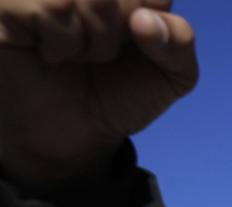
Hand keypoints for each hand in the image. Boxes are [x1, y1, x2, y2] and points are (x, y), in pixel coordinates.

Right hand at [0, 0, 197, 191]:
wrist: (77, 133)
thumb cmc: (122, 92)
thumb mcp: (171, 75)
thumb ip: (179, 41)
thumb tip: (146, 19)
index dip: (147, 18)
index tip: (135, 39)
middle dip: (115, 32)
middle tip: (101, 51)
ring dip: (86, 40)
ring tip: (74, 52)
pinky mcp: (5, 4)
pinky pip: (45, 7)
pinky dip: (58, 40)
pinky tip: (47, 51)